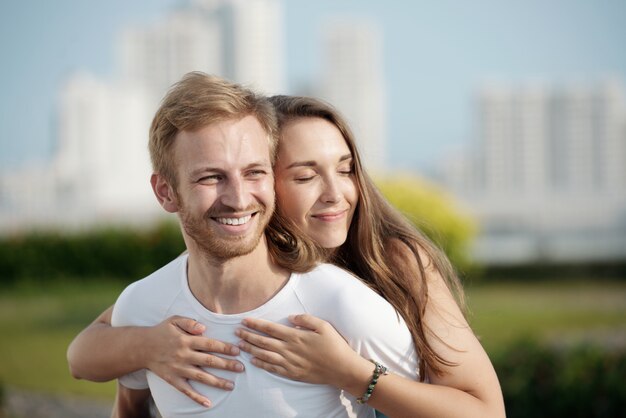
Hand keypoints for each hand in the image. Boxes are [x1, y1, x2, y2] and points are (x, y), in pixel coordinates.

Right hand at [144, 316, 244, 407]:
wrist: (141, 348)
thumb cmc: (161, 332)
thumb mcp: (174, 320)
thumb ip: (190, 322)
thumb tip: (204, 328)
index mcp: (186, 340)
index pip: (209, 344)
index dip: (224, 347)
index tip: (237, 351)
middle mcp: (183, 355)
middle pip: (209, 361)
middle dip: (226, 365)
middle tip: (241, 368)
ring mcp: (178, 369)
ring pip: (201, 377)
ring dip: (217, 382)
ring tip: (231, 386)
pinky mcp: (172, 379)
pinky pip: (186, 390)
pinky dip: (197, 397)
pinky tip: (208, 403)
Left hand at [236, 314, 365, 388]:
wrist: (342, 369)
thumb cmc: (335, 345)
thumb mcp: (323, 326)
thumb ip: (306, 319)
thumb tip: (290, 317)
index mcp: (296, 336)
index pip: (270, 328)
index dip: (256, 324)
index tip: (244, 321)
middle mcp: (290, 349)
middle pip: (263, 341)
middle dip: (248, 336)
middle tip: (236, 331)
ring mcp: (290, 363)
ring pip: (265, 355)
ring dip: (251, 349)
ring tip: (239, 345)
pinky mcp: (292, 373)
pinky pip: (273, 368)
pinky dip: (261, 364)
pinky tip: (253, 361)